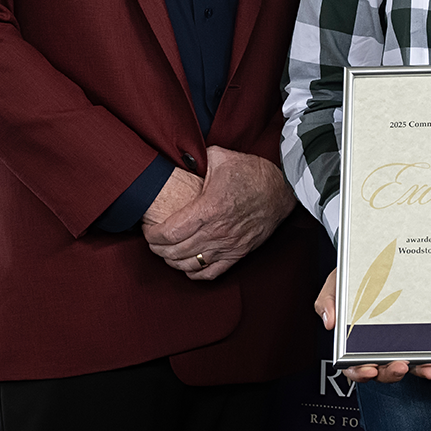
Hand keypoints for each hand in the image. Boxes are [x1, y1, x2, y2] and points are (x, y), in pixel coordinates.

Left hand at [143, 147, 295, 279]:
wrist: (283, 189)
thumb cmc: (252, 172)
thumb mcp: (220, 157)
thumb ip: (195, 158)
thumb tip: (178, 157)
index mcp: (208, 209)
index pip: (169, 233)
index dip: (152, 235)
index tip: (148, 230)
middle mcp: (216, 232)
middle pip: (175, 252)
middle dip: (157, 249)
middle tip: (153, 241)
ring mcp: (228, 246)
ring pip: (190, 265)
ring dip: (173, 261)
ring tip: (166, 252)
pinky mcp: (238, 253)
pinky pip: (210, 273)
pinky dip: (194, 273)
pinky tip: (187, 265)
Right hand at [315, 268, 430, 382]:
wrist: (377, 260)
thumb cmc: (354, 277)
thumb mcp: (336, 284)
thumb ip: (327, 301)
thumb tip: (329, 322)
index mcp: (353, 340)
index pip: (352, 365)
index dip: (359, 372)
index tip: (368, 370)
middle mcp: (375, 346)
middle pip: (381, 370)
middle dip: (390, 373)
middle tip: (399, 366)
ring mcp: (396, 342)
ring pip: (404, 366)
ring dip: (415, 371)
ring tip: (425, 368)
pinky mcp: (414, 335)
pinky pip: (421, 354)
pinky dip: (427, 362)